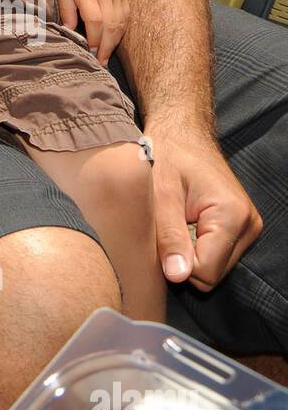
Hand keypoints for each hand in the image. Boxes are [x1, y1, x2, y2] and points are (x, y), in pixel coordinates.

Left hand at [55, 0, 127, 64]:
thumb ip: (66, 8)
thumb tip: (69, 29)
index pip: (95, 20)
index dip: (93, 38)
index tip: (89, 51)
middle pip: (111, 26)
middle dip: (106, 47)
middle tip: (100, 62)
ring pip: (121, 23)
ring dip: (115, 41)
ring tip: (106, 55)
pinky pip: (126, 15)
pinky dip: (122, 30)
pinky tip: (115, 39)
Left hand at [145, 119, 262, 290]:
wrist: (180, 133)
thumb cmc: (167, 154)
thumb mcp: (160, 193)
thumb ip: (169, 236)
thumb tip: (177, 276)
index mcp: (233, 216)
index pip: (205, 272)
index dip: (176, 261)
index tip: (159, 232)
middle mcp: (248, 226)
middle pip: (210, 273)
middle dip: (182, 255)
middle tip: (167, 221)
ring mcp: (247, 228)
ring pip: (212, 266)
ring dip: (187, 248)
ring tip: (176, 217)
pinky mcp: (240, 228)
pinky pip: (214, 254)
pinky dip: (194, 243)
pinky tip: (184, 219)